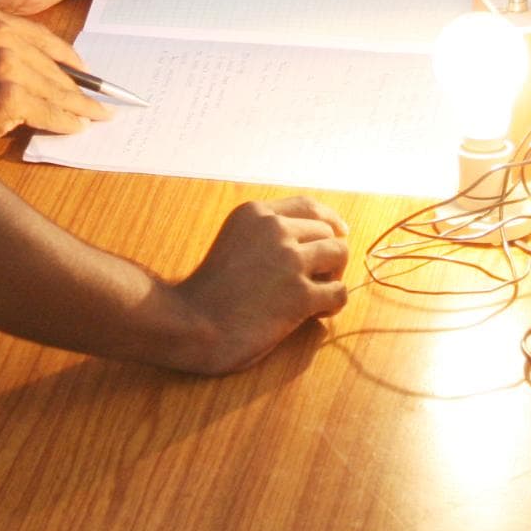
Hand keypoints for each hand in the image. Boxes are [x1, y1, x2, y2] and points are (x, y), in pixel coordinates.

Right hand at [0, 7, 107, 154]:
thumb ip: (3, 51)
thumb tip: (49, 71)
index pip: (41, 37)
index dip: (67, 58)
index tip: (85, 72)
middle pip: (52, 64)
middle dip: (78, 87)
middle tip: (102, 101)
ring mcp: (3, 62)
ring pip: (54, 89)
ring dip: (78, 107)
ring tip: (96, 116)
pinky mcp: (7, 95)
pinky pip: (47, 111)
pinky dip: (65, 122)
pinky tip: (76, 128)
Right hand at [161, 198, 351, 373]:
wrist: (189, 323)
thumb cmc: (209, 293)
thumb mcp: (233, 242)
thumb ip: (265, 235)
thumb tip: (314, 241)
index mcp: (256, 214)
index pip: (309, 206)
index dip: (330, 220)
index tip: (341, 231)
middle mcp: (275, 229)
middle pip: (328, 232)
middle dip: (328, 256)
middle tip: (316, 281)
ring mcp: (289, 260)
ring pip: (339, 255)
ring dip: (333, 277)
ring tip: (316, 297)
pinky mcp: (299, 294)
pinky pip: (339, 292)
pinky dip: (333, 304)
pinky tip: (315, 314)